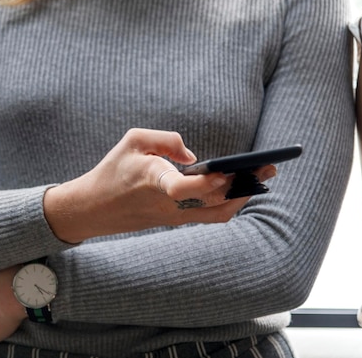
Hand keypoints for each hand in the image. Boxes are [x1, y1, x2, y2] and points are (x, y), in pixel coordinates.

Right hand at [44, 128, 275, 242]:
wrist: (93, 208)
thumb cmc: (113, 170)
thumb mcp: (132, 140)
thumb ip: (166, 140)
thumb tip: (194, 156)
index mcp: (152, 180)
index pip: (184, 187)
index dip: (210, 182)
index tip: (229, 170)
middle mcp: (167, 203)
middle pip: (213, 203)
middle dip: (243, 186)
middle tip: (268, 168)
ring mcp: (173, 216)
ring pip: (216, 214)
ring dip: (241, 197)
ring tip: (261, 178)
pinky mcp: (174, 221)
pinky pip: (209, 217)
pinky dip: (228, 204)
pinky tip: (240, 190)